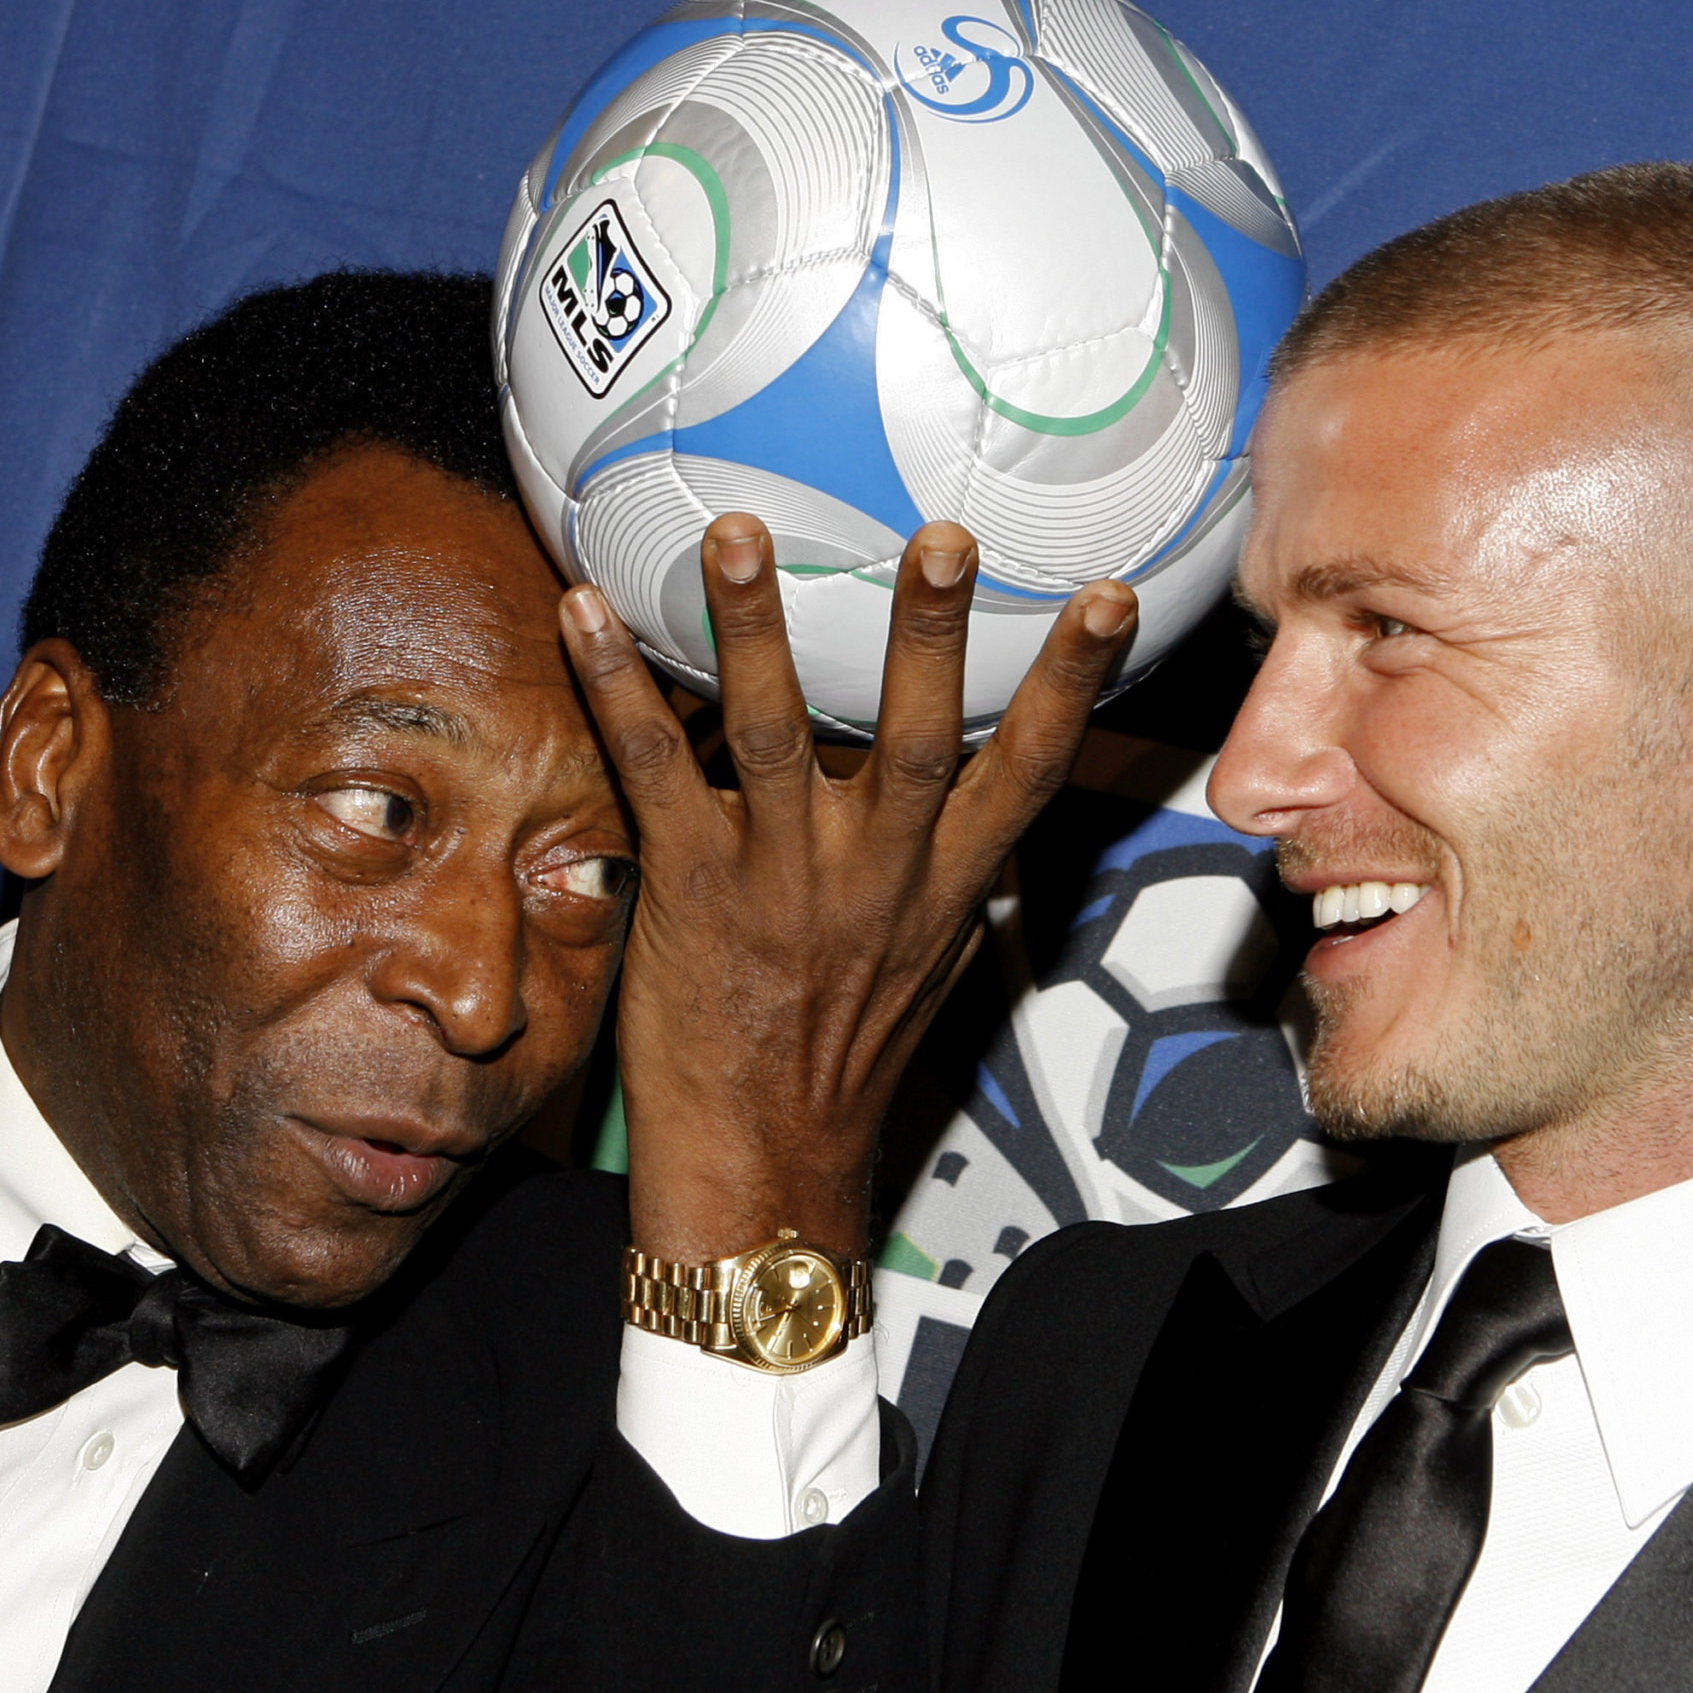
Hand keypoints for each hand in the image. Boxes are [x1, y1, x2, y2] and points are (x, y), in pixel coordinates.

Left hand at [557, 512, 1136, 1260]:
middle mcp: (874, 871)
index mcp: (942, 882)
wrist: (762, 1162)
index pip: (1029, 770)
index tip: (1108, 598)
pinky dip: (617, 687)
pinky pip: (654, 770)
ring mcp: (781, 877)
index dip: (1073, 683)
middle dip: (931, 633)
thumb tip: (979, 813)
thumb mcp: (929, 964)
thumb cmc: (841, 1060)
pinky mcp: (691, 887)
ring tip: (742, 530)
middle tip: (944, 536)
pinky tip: (584, 608)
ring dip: (755, 626)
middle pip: (917, 735)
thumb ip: (951, 874)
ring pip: (774, 733)